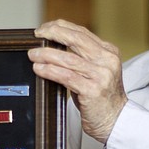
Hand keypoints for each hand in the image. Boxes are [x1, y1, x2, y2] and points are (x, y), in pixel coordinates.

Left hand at [29, 20, 126, 144]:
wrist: (115, 121)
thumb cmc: (101, 98)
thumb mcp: (96, 72)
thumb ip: (82, 58)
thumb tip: (52, 48)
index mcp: (109, 52)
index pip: (82, 32)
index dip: (60, 27)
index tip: (44, 28)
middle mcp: (107, 61)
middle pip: (76, 39)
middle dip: (52, 34)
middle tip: (37, 35)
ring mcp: (101, 75)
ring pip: (68, 58)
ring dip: (46, 54)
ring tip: (33, 54)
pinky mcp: (92, 90)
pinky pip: (66, 76)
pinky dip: (50, 71)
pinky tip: (39, 69)